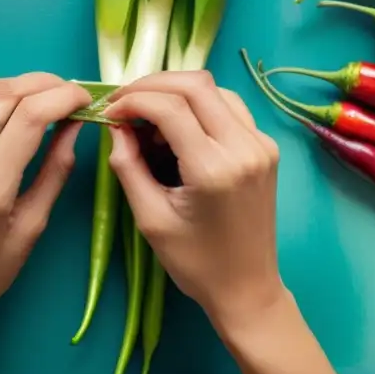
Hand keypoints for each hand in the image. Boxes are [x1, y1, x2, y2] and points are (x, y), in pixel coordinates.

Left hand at [0, 71, 91, 335]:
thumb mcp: (33, 224)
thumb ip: (57, 167)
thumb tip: (75, 122)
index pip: (31, 115)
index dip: (64, 96)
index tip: (86, 98)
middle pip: (5, 93)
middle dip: (44, 85)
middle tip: (69, 93)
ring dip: (15, 86)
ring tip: (38, 99)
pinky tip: (2, 115)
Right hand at [104, 70, 283, 330]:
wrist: (248, 288)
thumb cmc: (195, 262)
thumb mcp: (150, 219)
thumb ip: (129, 166)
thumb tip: (115, 126)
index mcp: (214, 169)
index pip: (171, 107)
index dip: (133, 100)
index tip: (108, 112)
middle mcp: (244, 148)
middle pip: (196, 85)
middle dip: (152, 84)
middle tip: (123, 102)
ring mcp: (260, 144)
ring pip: (215, 89)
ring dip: (176, 91)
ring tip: (147, 116)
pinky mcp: (265, 147)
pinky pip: (229, 107)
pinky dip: (199, 104)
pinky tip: (177, 125)